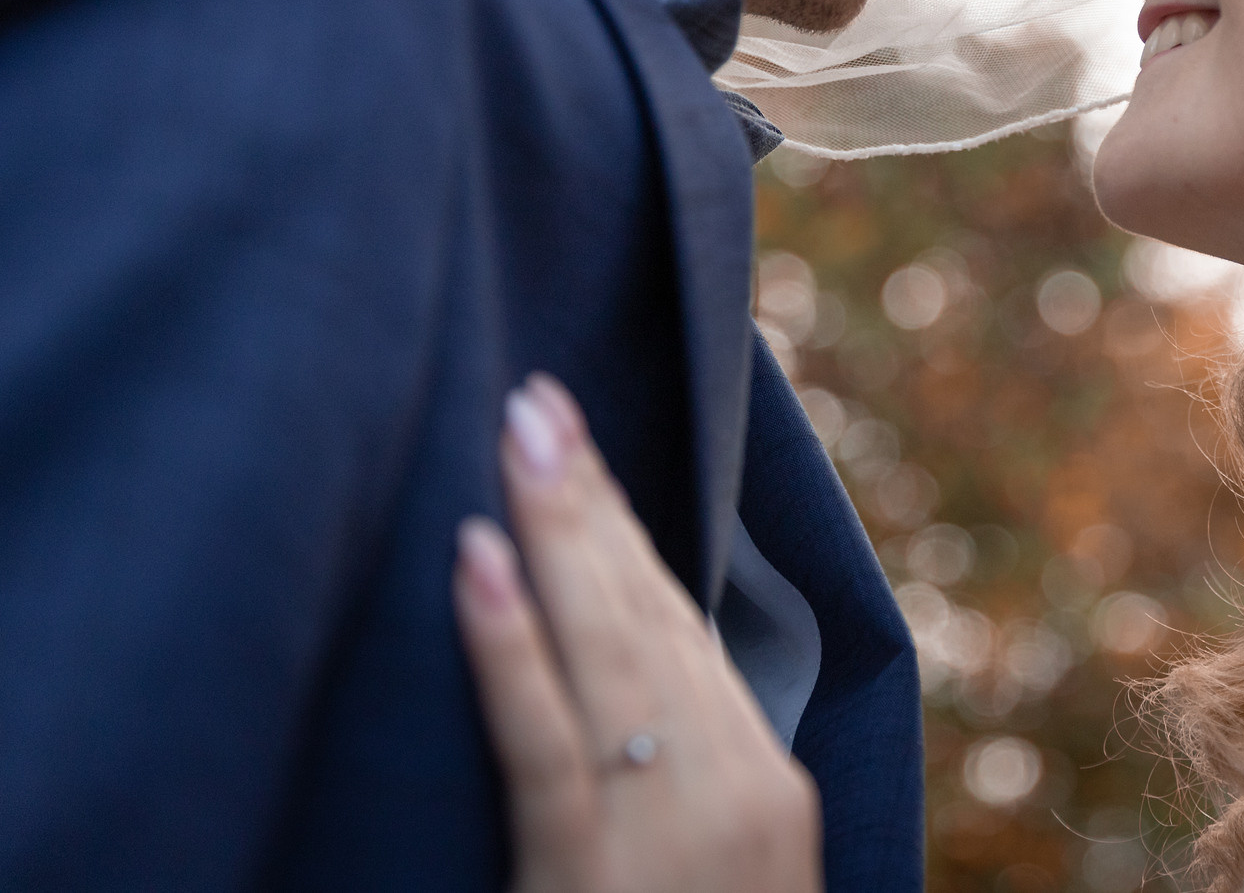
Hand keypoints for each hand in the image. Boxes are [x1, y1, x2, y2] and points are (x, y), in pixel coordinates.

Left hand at [452, 375, 820, 892]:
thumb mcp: (720, 875)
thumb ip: (685, 789)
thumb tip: (634, 693)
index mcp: (765, 786)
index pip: (687, 631)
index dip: (632, 535)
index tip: (587, 452)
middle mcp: (736, 786)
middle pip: (653, 617)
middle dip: (595, 501)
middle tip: (540, 398)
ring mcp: (673, 831)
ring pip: (608, 652)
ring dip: (560, 530)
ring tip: (517, 437)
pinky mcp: (591, 875)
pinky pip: (546, 743)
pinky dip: (509, 643)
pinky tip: (478, 559)